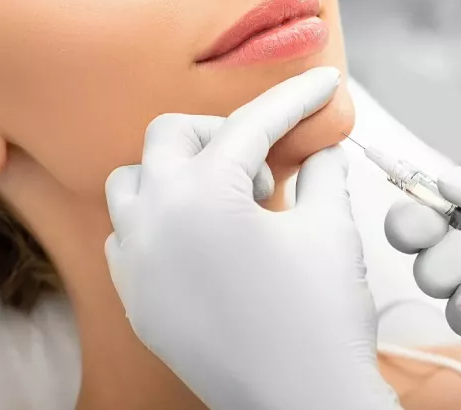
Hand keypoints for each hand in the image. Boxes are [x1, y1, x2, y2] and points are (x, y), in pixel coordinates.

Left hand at [105, 67, 399, 409]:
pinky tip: (202, 235)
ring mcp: (135, 260)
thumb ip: (324, 170)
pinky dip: (160, 216)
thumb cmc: (323, 316)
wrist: (303, 406)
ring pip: (134, 180)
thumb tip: (323, 146)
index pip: (252, 124)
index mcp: (205, 196)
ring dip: (179, 171)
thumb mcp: (331, 228)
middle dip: (221, 133)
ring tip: (227, 197)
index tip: (323, 84)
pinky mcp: (134, 296)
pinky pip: (129, 231)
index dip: (294, 99)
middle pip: (171, 135)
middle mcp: (155, 219)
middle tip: (263, 165)